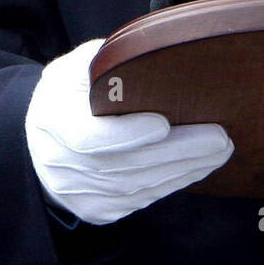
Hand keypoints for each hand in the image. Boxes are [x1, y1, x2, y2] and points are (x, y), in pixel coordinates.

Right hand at [25, 38, 233, 224]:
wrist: (44, 138)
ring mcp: (77, 194)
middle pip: (123, 166)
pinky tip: (198, 166)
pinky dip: (172, 184)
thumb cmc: (71, 91)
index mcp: (51, 120)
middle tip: (218, 137)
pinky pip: (139, 200)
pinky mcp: (96, 210)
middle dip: (176, 152)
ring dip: (183, 170)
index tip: (163, 123)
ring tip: (219, 150)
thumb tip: (158, 54)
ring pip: (136, 187)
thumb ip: (109, 62)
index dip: (126, 135)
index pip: (87, 138)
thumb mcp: (78, 65)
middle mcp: (59, 165)